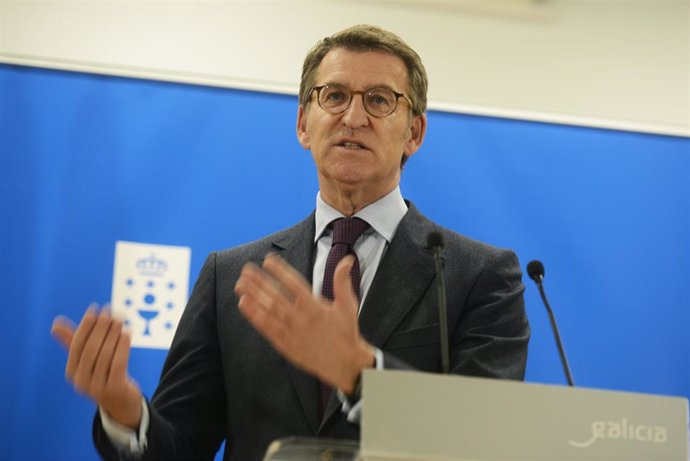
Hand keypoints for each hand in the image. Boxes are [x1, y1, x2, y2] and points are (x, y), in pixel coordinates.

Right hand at [51, 304, 141, 428]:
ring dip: (113, 334)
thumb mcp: (89, 360)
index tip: (95, 309)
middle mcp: (81, 381)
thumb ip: (74, 342)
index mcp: (71, 372)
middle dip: (100, 328)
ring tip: (120, 320)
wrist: (120, 403)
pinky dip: (122, 346)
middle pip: (91, 349)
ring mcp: (97, 387)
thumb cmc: (103, 374)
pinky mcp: (114, 389)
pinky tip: (127, 333)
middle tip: (110, 312)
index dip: (85, 326)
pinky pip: (118, 363)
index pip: (77, 345)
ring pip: (106, 355)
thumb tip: (56, 323)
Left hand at [234, 254, 373, 393]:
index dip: (281, 272)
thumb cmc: (346, 333)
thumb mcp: (349, 306)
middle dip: (260, 282)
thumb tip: (347, 260)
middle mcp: (301, 320)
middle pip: (276, 298)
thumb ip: (342, 282)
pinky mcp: (285, 345)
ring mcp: (291, 333)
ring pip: (268, 312)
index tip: (268, 260)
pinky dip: (254, 317)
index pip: (295, 285)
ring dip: (253, 297)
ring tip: (240, 284)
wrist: (345, 365)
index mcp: (316, 308)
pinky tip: (244, 304)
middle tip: (246, 270)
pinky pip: (267, 329)